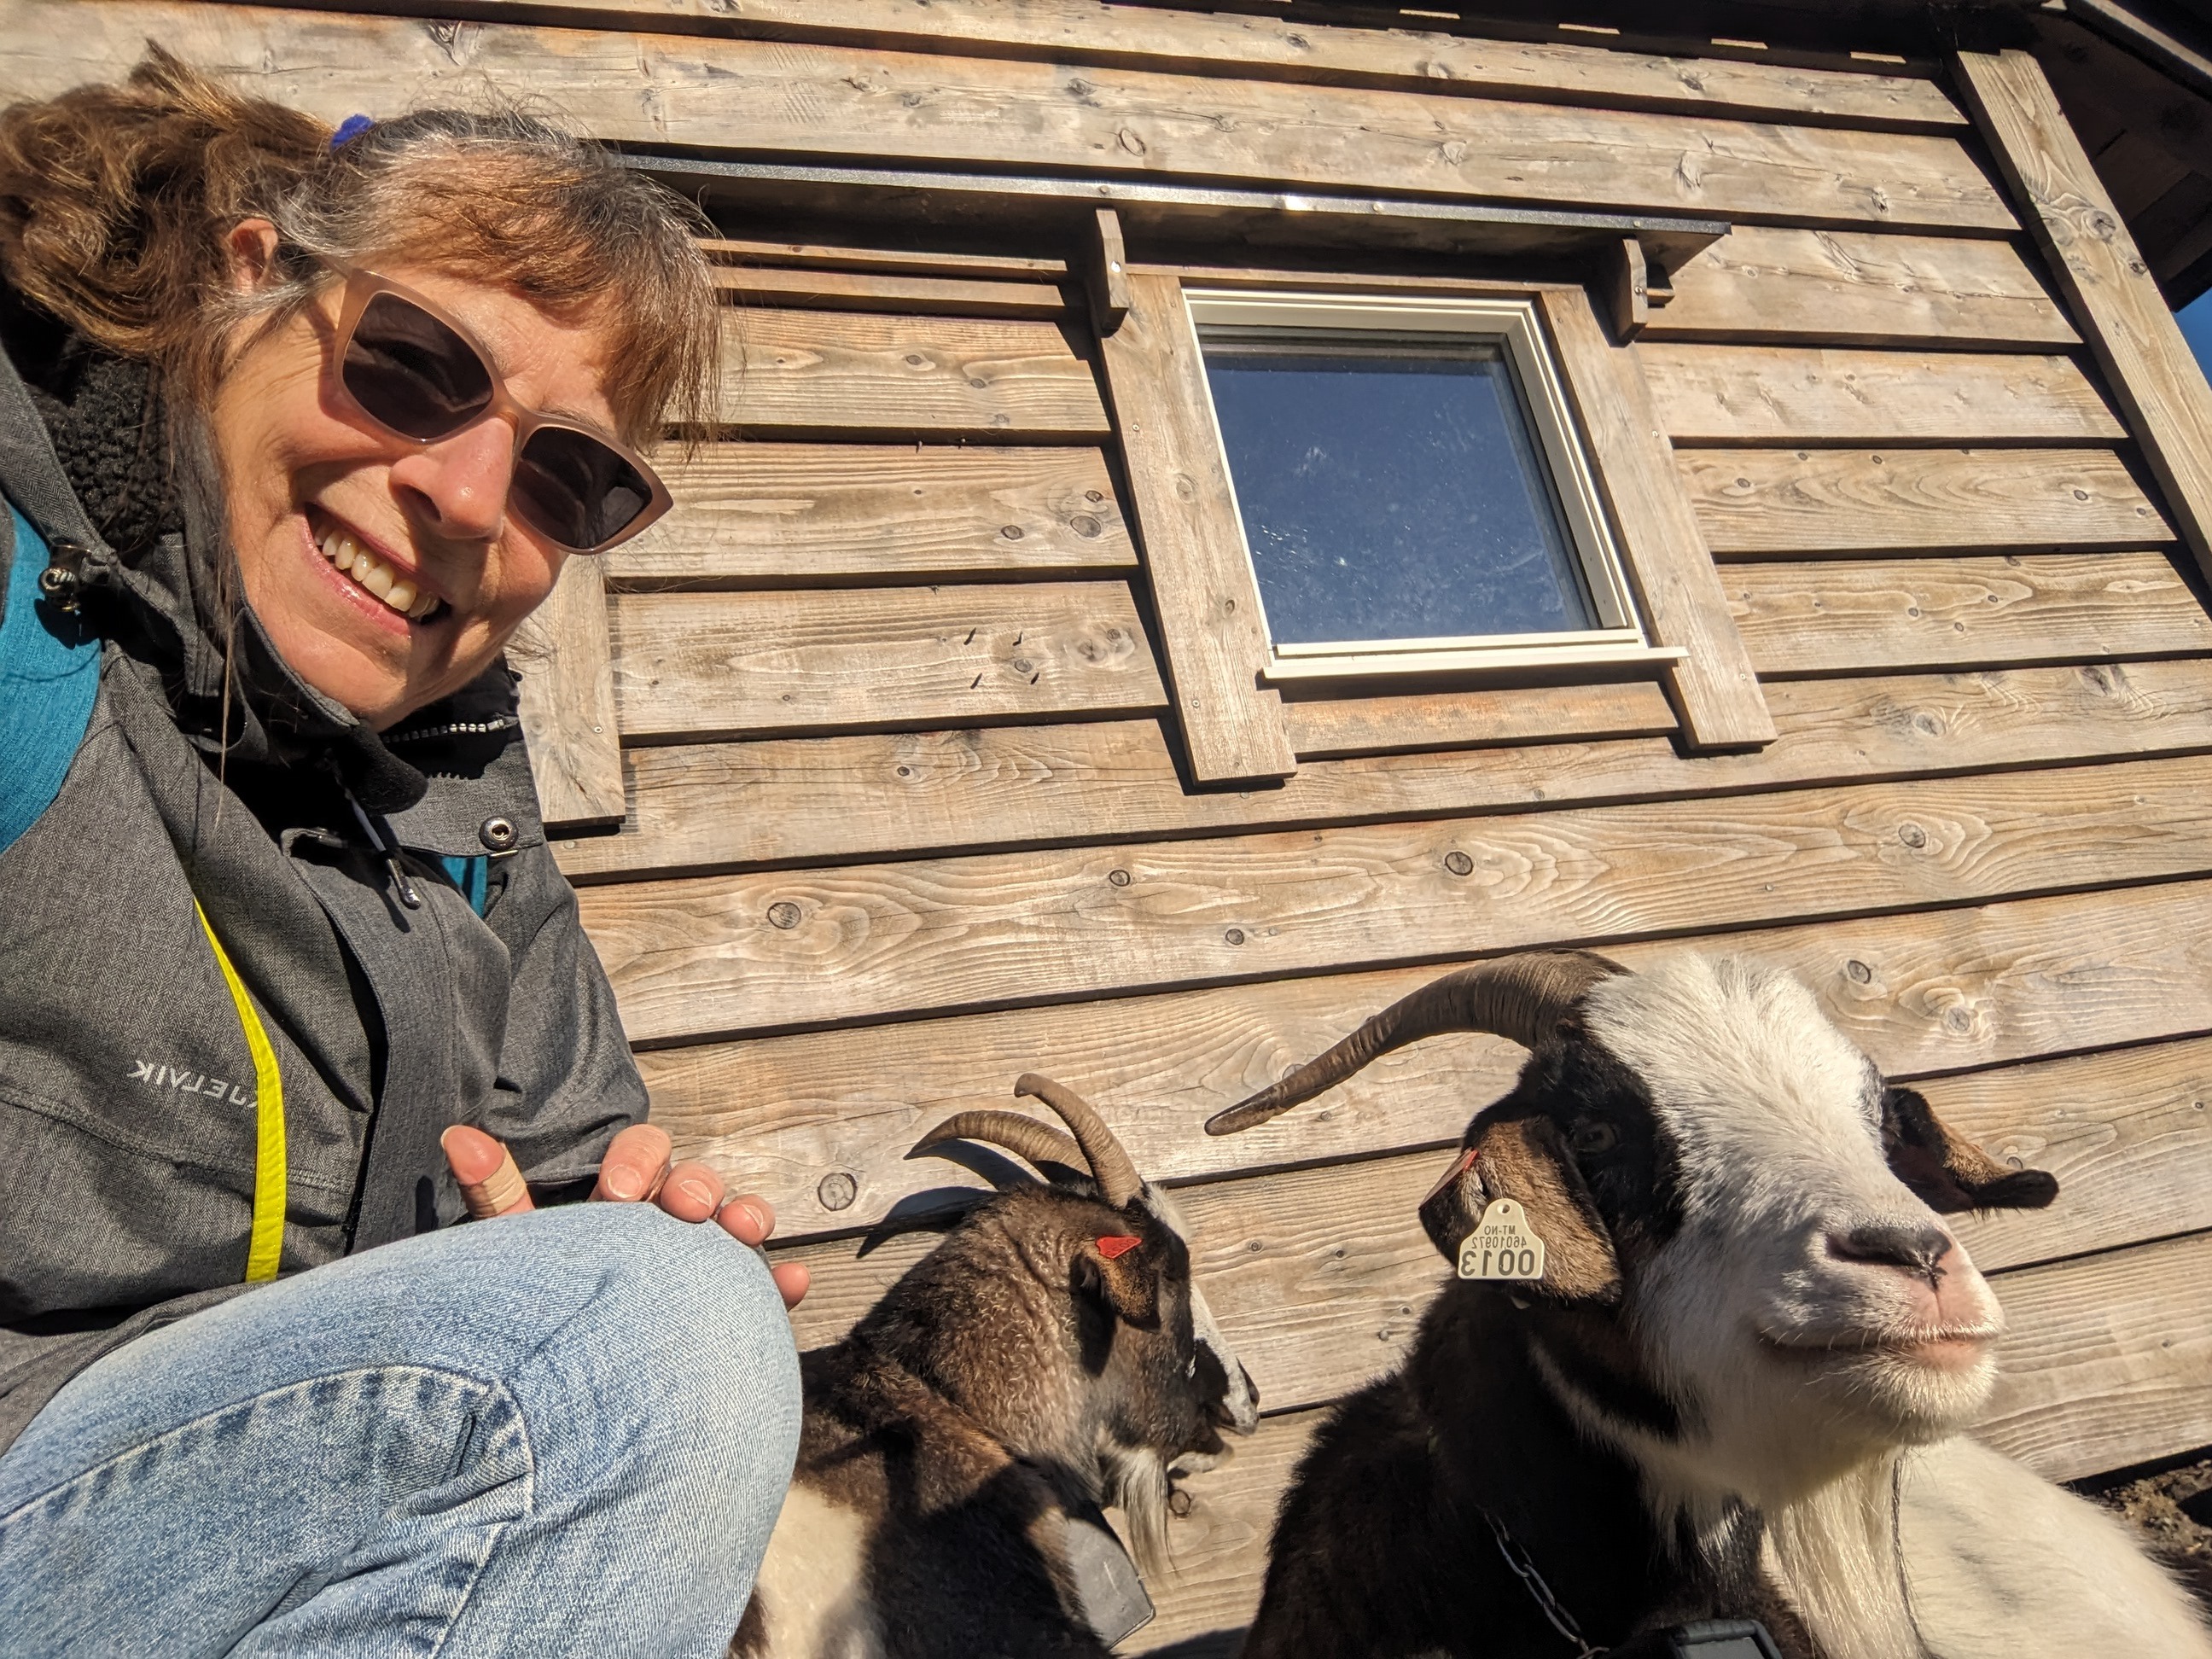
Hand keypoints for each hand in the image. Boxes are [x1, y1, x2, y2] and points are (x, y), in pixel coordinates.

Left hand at [440, 1123, 808, 1307]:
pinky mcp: (733, 1309)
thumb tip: (456, 1133)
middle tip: (683, 1210)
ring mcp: (705, 1264)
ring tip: (741, 1233)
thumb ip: (496, 1194)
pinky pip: (768, 1288)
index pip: (643, 1150)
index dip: (638, 1159)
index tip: (615, 1194)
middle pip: (698, 1179)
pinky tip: (789, 1284)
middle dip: (697, 1185)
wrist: (562, 1402)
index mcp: (622, 1199)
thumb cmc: (540, 1309)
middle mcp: (669, 1224)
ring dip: (747, 1215)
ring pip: (741, 1219)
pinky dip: (782, 1282)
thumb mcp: (517, 1252)